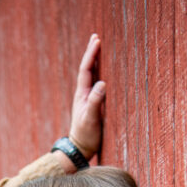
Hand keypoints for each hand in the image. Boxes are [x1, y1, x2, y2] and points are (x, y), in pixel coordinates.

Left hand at [68, 33, 105, 158]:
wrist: (81, 149)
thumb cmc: (86, 135)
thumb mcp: (91, 119)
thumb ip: (95, 102)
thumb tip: (102, 83)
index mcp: (82, 94)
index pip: (86, 70)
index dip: (91, 55)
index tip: (97, 40)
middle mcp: (84, 94)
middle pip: (88, 69)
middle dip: (92, 53)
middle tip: (96, 37)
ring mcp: (89, 99)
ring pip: (93, 76)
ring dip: (96, 61)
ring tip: (100, 48)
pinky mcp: (94, 105)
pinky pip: (98, 85)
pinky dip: (101, 74)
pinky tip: (105, 71)